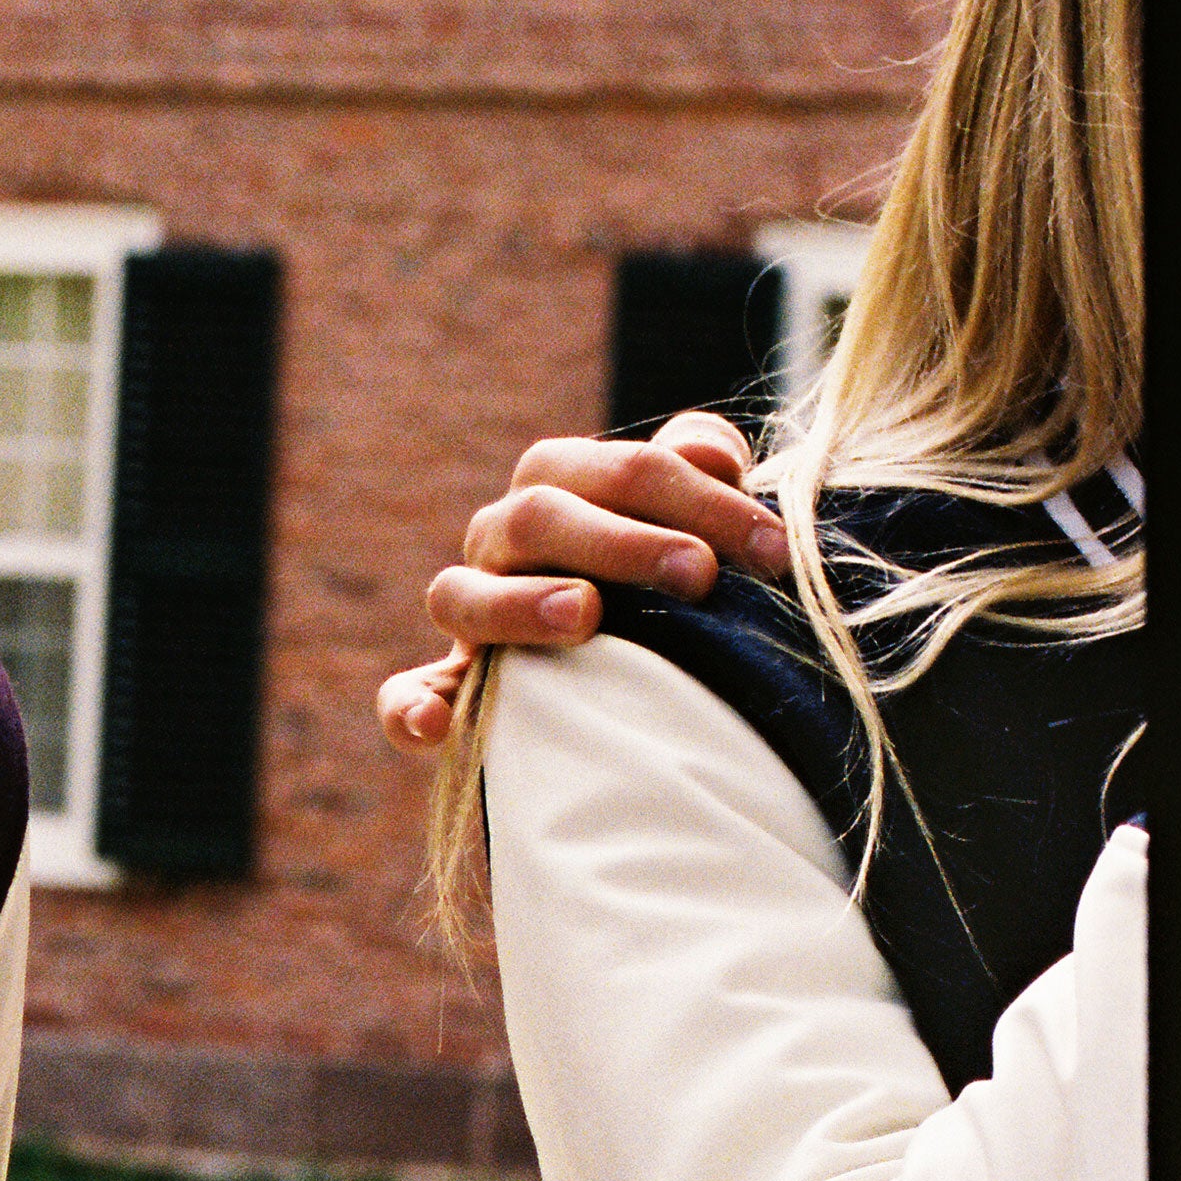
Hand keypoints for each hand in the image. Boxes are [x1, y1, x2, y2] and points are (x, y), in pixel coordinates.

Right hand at [375, 414, 791, 750]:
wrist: (626, 665)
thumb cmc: (667, 579)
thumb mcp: (691, 517)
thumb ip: (698, 471)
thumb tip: (713, 454)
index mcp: (560, 486)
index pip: (624, 470)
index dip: (702, 500)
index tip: (774, 551)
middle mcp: (502, 540)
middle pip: (540, 517)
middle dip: (625, 542)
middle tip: (699, 576)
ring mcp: (469, 611)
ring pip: (461, 592)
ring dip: (519, 603)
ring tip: (584, 615)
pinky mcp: (447, 686)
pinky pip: (406, 693)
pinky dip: (411, 706)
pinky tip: (435, 726)